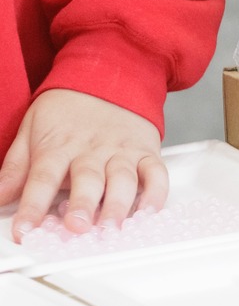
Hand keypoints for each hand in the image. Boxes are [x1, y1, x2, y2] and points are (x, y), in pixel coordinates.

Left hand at [0, 90, 167, 238]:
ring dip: (119, 204)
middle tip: (77, 226)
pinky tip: (149, 211)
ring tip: (112, 226)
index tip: (24, 231)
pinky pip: (156, 173)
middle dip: (83, 205)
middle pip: (87, 179)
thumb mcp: (30, 130)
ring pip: (123, 179)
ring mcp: (122, 150)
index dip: (32, 206)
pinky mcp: (147, 151)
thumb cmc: (67, 109)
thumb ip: (14, 168)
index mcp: (59, 146)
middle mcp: (92, 150)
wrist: (109, 74)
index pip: (42, 178)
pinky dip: (156, 193)